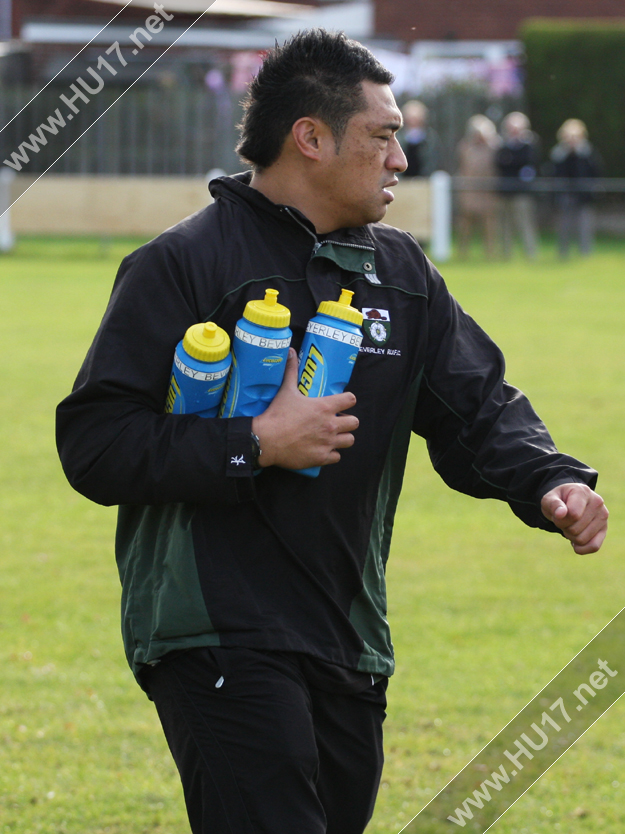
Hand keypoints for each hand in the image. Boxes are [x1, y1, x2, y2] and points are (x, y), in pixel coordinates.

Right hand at [252, 348, 358, 470]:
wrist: (266, 440)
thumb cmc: (277, 414)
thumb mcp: (285, 390)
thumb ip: (291, 371)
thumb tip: (289, 351)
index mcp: (325, 407)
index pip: (351, 400)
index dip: (347, 400)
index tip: (341, 403)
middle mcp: (330, 425)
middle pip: (355, 422)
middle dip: (348, 421)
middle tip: (337, 421)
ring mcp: (328, 442)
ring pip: (350, 440)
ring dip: (343, 438)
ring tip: (332, 436)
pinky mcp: (322, 457)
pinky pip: (337, 457)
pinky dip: (331, 454)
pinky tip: (323, 449)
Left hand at [541, 483, 607, 553]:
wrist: (568, 501)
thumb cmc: (558, 500)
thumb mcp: (549, 499)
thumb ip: (553, 504)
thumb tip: (561, 514)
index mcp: (583, 492)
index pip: (573, 515)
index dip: (560, 520)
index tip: (558, 514)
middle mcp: (597, 503)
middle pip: (575, 530)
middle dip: (564, 528)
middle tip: (564, 520)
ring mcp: (603, 517)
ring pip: (581, 540)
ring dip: (570, 536)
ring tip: (571, 525)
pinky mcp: (604, 529)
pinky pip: (594, 547)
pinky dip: (581, 548)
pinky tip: (575, 541)